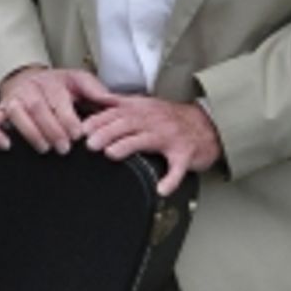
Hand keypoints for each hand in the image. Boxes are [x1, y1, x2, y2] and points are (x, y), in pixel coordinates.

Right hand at [0, 65, 118, 154]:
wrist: (30, 80)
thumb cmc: (58, 86)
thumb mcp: (79, 82)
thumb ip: (96, 91)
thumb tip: (115, 102)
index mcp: (51, 83)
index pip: (59, 100)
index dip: (67, 118)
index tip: (77, 134)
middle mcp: (30, 90)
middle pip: (37, 108)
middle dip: (52, 129)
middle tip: (64, 148)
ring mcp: (12, 101)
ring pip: (16, 114)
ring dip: (30, 132)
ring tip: (43, 148)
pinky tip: (6, 146)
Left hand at [83, 95, 219, 195]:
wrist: (208, 126)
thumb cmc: (173, 120)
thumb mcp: (147, 106)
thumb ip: (123, 105)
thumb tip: (97, 102)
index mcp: (144, 110)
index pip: (117, 111)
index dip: (98, 119)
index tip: (82, 129)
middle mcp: (156, 121)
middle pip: (127, 123)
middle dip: (107, 131)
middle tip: (89, 143)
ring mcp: (171, 137)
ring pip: (147, 140)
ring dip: (128, 146)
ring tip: (111, 154)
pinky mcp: (185, 154)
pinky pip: (177, 167)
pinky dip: (170, 178)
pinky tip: (161, 188)